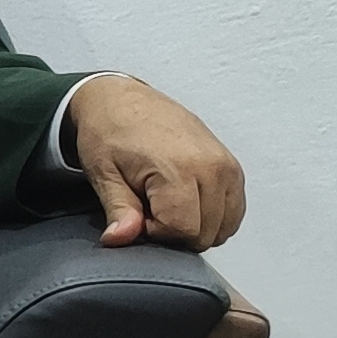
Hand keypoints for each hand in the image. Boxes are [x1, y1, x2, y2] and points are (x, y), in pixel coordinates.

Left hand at [67, 75, 246, 250]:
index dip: (156, 234)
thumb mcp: (103, 173)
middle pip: (206, 234)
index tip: (137, 216)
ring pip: (223, 227)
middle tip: (148, 209)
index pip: (184, 232)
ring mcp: (227, 166)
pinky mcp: (232, 167)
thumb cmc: (109, 130)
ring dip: (194, 226)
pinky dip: (211, 217)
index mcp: (181, 168)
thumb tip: (120, 238)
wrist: (122, 99)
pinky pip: (233, 212)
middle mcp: (213, 167)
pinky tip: (184, 202)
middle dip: (175, 232)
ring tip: (164, 204)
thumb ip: (119, 210)